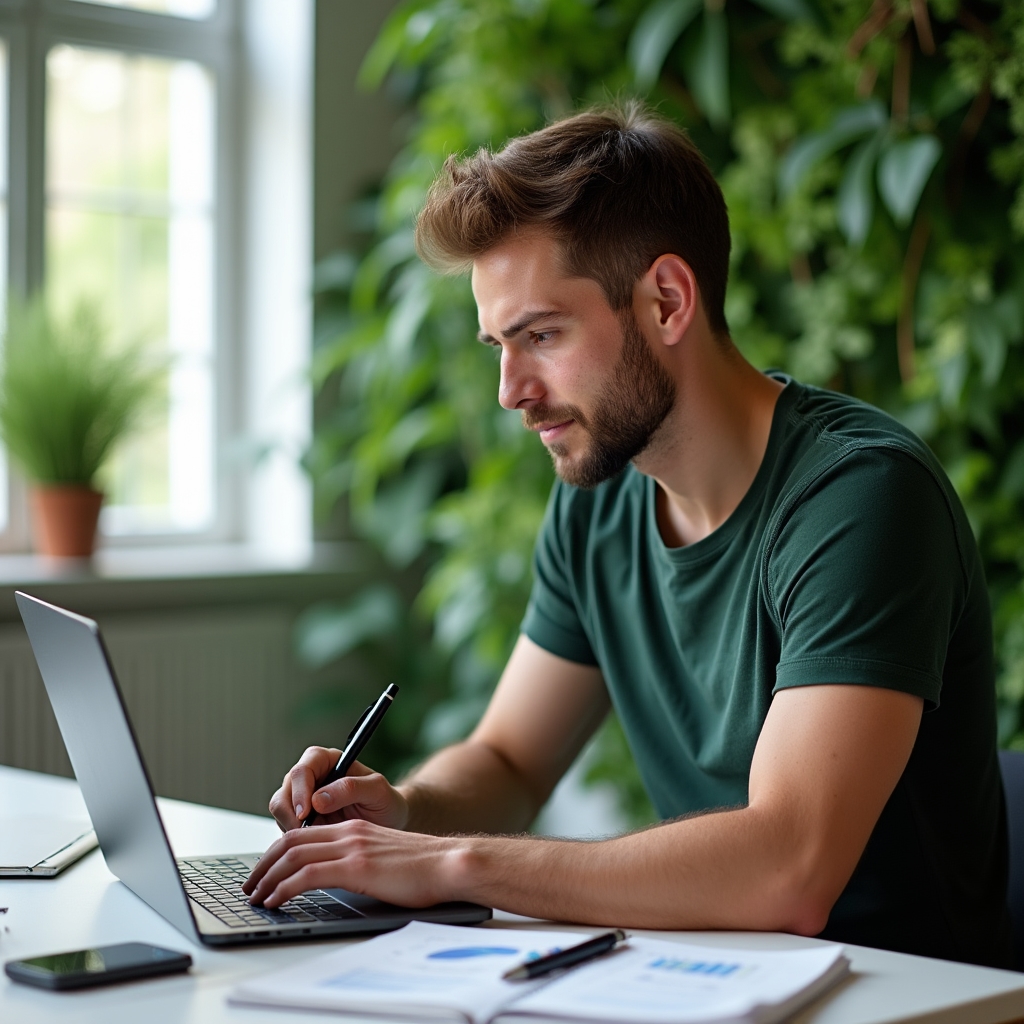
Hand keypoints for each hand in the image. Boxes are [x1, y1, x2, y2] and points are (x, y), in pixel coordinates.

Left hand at [242, 819, 467, 908]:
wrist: (449, 864)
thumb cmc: (423, 869)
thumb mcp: (383, 859)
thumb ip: (359, 862)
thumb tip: (340, 882)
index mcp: (354, 829)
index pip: (303, 834)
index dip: (276, 852)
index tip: (264, 872)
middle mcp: (349, 833)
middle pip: (290, 842)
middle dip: (263, 865)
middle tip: (249, 886)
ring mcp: (351, 848)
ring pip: (293, 856)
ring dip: (267, 878)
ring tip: (256, 897)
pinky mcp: (355, 867)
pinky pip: (307, 875)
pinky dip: (284, 888)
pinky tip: (276, 901)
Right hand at [268, 746, 409, 831]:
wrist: (389, 822)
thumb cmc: (385, 801)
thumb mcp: (377, 790)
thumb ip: (351, 788)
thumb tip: (318, 799)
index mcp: (326, 761)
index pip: (301, 770)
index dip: (299, 792)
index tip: (306, 813)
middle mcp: (310, 778)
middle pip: (284, 792)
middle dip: (290, 815)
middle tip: (306, 833)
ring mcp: (302, 800)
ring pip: (280, 812)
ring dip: (292, 829)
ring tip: (316, 840)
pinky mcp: (301, 821)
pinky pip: (286, 830)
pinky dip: (295, 841)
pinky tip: (314, 847)